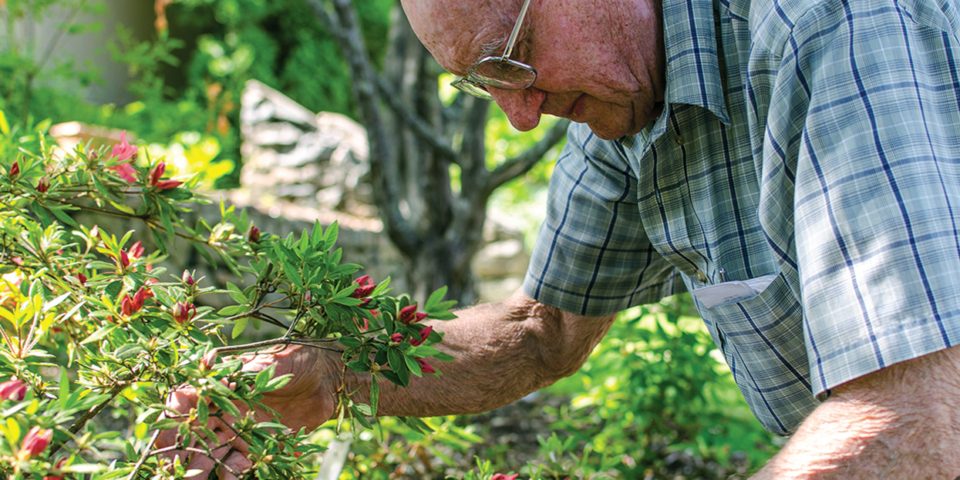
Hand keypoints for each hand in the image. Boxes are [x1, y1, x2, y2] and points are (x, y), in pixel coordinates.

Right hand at [155, 344, 339, 478]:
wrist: (328, 376)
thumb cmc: (298, 360)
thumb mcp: (270, 363)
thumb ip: (246, 374)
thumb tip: (219, 379)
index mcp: (220, 387)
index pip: (185, 405)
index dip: (171, 422)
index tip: (163, 438)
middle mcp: (224, 410)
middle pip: (193, 436)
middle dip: (180, 455)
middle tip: (171, 472)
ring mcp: (240, 429)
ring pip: (212, 454)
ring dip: (202, 470)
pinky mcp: (258, 444)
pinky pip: (238, 464)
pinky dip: (233, 473)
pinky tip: (239, 474)